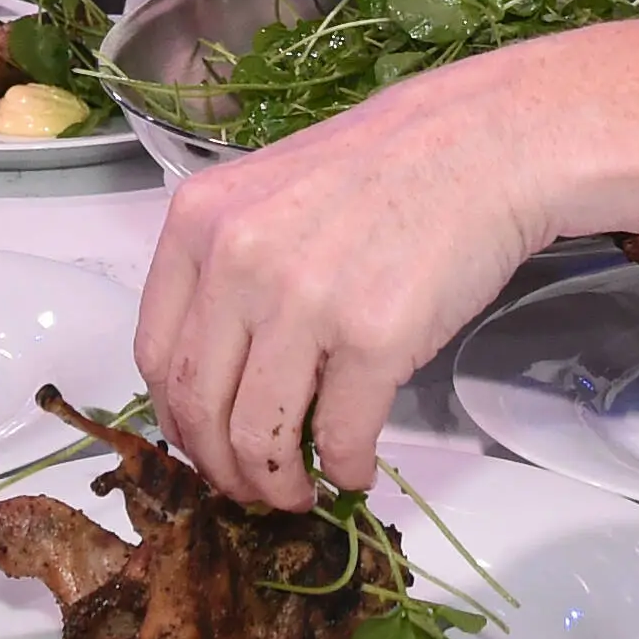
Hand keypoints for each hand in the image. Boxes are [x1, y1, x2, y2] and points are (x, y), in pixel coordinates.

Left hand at [137, 43, 573, 507]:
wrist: (484, 145)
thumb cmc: (386, 168)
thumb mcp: (273, 194)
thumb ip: (230, 269)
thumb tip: (218, 378)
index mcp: (199, 222)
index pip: (154, 353)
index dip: (176, 420)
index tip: (201, 446)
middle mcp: (238, 260)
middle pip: (199, 406)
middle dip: (221, 468)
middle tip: (250, 489)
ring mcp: (305, 300)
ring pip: (258, 435)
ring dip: (275, 485)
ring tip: (298, 493)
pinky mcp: (374, 337)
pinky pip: (340, 437)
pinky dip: (344, 470)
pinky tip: (355, 470)